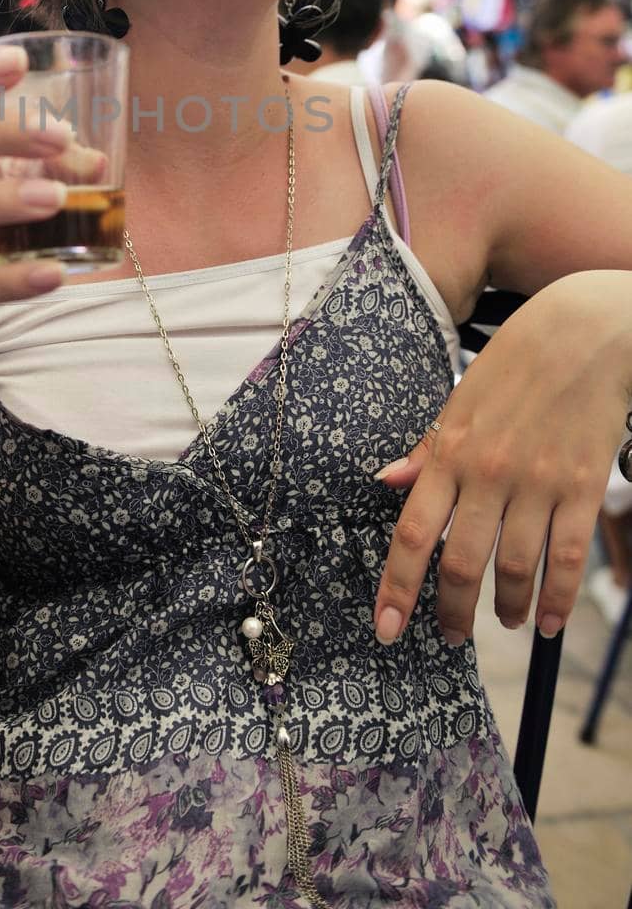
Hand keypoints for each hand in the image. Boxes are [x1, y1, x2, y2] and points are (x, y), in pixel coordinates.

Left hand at [373, 272, 631, 647]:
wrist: (584, 332)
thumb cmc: (516, 364)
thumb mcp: (459, 400)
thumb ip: (428, 449)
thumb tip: (388, 482)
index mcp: (451, 451)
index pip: (414, 533)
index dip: (396, 587)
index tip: (384, 628)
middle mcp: (489, 473)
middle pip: (462, 564)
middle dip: (452, 612)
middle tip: (449, 636)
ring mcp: (538, 483)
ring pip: (515, 569)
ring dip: (506, 608)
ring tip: (503, 620)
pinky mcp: (584, 487)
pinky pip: (568, 558)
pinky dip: (559, 599)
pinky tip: (552, 621)